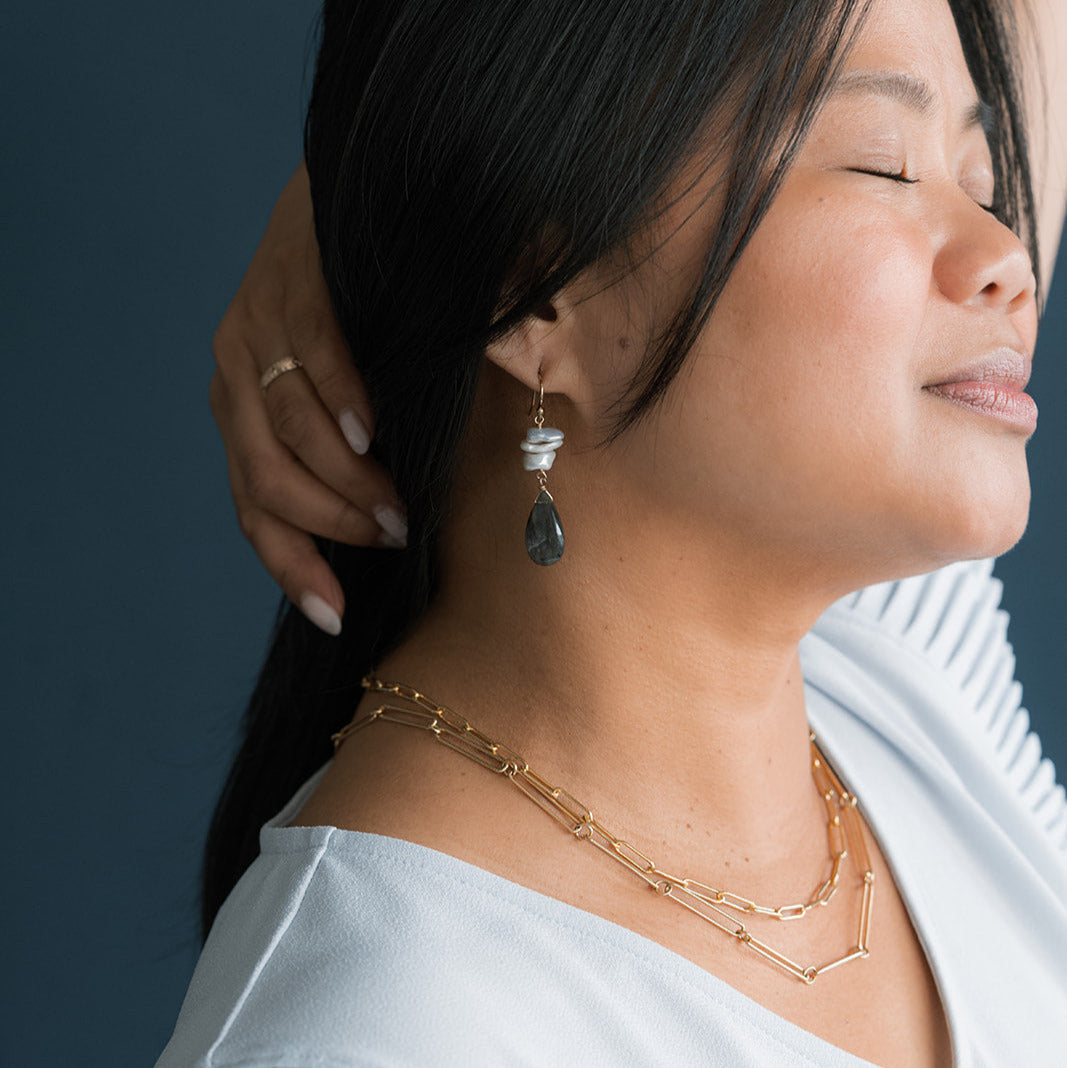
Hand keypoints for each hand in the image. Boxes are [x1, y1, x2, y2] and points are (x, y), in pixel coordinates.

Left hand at [209, 160, 406, 636]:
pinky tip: (375, 434)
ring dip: (346, 479)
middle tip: (392, 536)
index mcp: (239, 416)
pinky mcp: (288, 285)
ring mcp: (253, 331)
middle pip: (266, 481)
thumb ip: (347, 454)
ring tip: (397, 504)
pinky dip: (343, 402)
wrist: (351, 200)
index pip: (251, 511)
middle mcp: (232, 379)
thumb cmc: (358, 316)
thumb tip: (391, 529)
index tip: (333, 615)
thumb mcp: (341, 398)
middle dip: (331, 522)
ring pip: (290, 429)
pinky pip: (313, 356)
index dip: (291, 569)